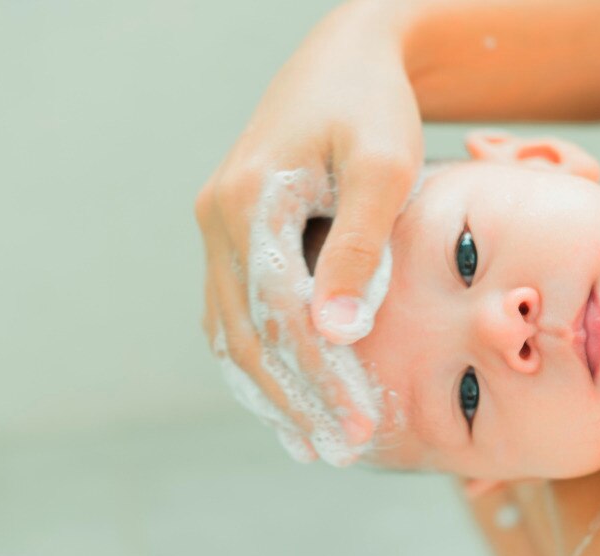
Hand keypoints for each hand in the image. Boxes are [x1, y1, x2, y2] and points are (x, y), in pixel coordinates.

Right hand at [195, 2, 422, 463]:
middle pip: (250, 334)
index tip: (362, 427)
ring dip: (271, 390)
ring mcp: (217, 229)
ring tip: (310, 444)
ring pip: (233, 331)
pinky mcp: (232, 236)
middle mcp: (218, 220)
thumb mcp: (381, 166)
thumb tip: (337, 334)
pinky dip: (262, 359)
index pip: (282, 316)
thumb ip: (358, 247)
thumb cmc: (373, 106)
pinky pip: (236, 311)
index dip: (322, 378)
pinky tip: (288, 395)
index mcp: (248, 202)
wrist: (345, 60)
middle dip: (296, 398)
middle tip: (341, 450)